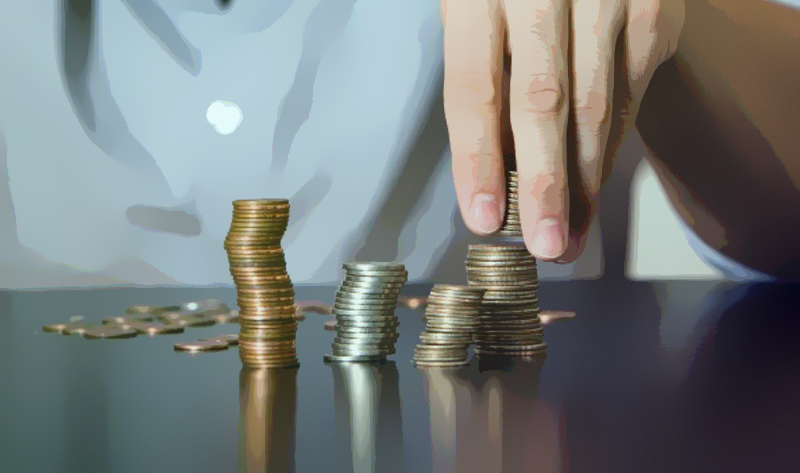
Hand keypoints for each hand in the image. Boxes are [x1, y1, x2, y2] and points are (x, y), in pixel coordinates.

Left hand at [442, 0, 684, 260]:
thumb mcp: (477, 5)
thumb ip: (483, 69)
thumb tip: (494, 166)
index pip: (474, 85)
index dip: (478, 158)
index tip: (482, 216)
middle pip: (543, 100)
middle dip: (544, 183)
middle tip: (542, 243)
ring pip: (597, 105)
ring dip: (583, 180)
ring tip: (568, 233)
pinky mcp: (652, 10)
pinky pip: (629, 94)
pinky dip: (609, 146)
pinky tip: (592, 184)